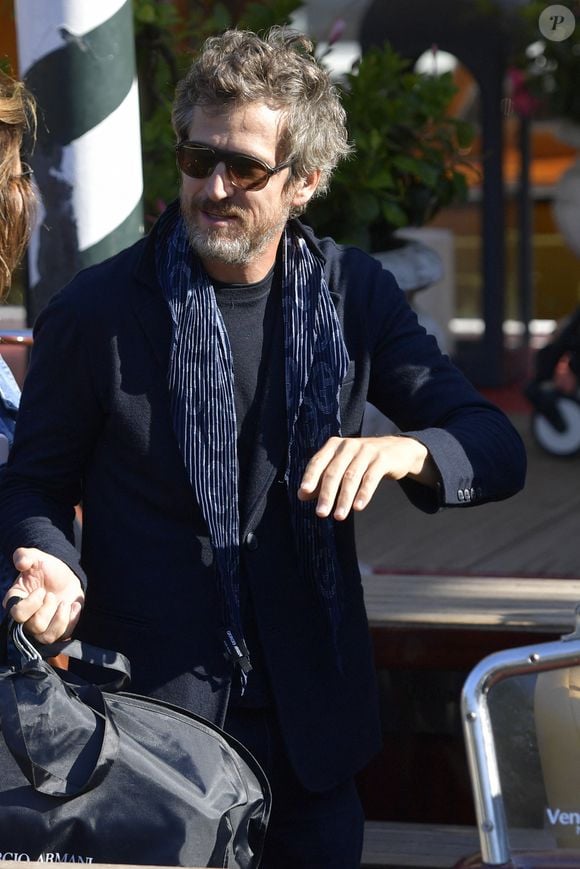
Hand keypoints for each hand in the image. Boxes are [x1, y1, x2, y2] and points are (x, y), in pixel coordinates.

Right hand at [3, 547, 84, 642]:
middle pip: (34, 626)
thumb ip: (25, 556)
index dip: (31, 603)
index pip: (17, 614)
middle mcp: (26, 619)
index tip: (41, 590)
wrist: (66, 576)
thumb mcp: (36, 557)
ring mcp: (42, 628)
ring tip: (64, 603)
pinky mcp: (58, 631)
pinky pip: (64, 636)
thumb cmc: (47, 569)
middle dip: (48, 608)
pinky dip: (72, 620)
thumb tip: (21, 563)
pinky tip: (74, 606)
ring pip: (47, 637)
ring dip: (59, 618)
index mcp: (16, 602)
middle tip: (52, 595)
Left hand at [298, 435, 436, 520]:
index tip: (303, 492)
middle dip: (327, 494)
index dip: (310, 477)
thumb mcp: (342, 467)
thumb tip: (302, 496)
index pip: (318, 461)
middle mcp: (348, 445)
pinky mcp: (382, 459)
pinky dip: (364, 493)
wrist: (397, 450)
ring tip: (339, 516)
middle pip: (334, 471)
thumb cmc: (363, 461)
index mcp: (334, 445)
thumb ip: (322, 480)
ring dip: (344, 498)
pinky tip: (358, 507)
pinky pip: (371, 478)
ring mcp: (366, 451)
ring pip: (351, 477)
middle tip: (321, 513)